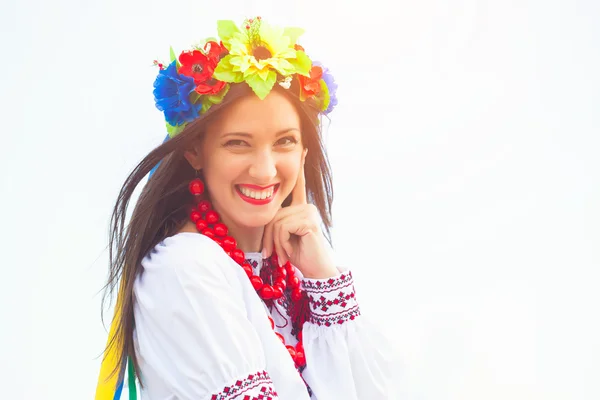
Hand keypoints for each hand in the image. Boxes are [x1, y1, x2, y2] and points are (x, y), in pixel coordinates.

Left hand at [262, 149, 337, 278]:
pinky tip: (291, 251)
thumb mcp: (282, 236)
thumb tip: (265, 210)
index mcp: (300, 207)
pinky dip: (281, 243)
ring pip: (276, 222)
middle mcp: (306, 206)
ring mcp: (308, 211)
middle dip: (269, 237)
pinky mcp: (308, 220)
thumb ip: (276, 222)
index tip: (303, 149)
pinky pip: (282, 228)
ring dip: (275, 243)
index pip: (297, 184)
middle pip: (273, 213)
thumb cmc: (298, 255)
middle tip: (270, 255)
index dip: (300, 167)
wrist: (315, 270)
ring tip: (283, 255)